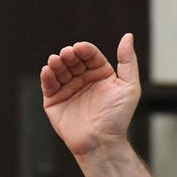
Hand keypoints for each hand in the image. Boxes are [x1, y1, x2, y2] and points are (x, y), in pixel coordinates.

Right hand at [40, 34, 140, 156]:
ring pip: (59, 70)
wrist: (102, 141)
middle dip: (69, 55)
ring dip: (56, 63)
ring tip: (56, 60)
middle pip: (73, 61)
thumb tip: (128, 36)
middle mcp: (84, 80)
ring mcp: (68, 90)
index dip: (84, 50)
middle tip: (67, 54)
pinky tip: (48, 70)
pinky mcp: (54, 101)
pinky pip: (48, 85)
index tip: (80, 48)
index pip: (90, 55)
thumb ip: (128, 60)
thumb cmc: (118, 116)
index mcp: (101, 75)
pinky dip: (47, 76)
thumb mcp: (129, 86)